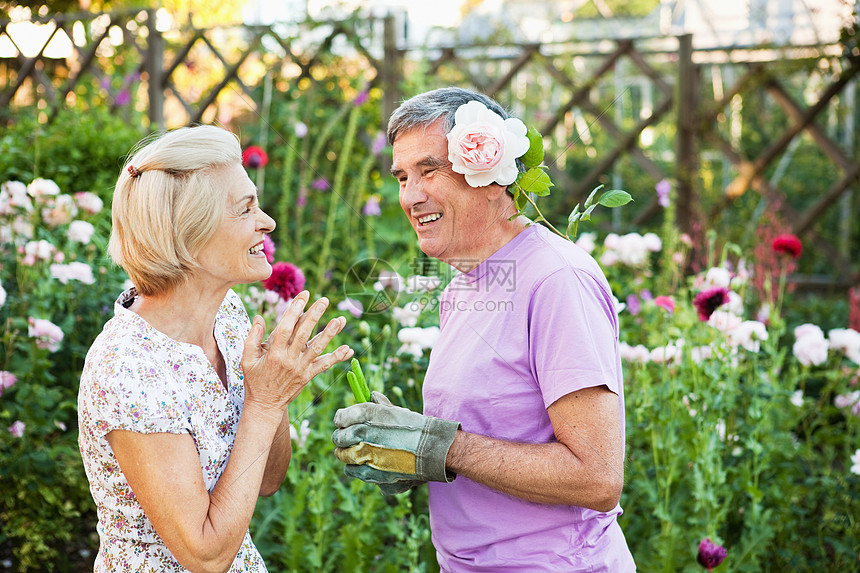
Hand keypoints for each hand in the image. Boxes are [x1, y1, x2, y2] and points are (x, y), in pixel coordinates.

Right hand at [242, 291, 352, 415]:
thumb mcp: (247, 360)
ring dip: (330, 334)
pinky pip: (323, 365)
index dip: (295, 311)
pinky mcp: (308, 376)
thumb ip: (252, 339)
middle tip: (324, 301)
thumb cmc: (255, 380)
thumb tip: (259, 318)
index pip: (285, 328)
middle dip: (314, 316)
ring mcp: (300, 368)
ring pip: (317, 348)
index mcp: (273, 353)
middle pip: (303, 334)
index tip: (303, 296)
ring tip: (340, 320)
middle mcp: (288, 359)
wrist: (265, 406)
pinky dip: (336, 357)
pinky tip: (348, 349)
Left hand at [332, 391, 459, 486]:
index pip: (340, 418)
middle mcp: (363, 435)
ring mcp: (367, 457)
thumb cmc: (415, 427)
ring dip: (348, 456)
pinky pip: (355, 473)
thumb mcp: (396, 410)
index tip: (343, 423)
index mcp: (366, 415)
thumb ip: (379, 404)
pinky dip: (360, 470)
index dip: (341, 420)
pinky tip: (369, 466)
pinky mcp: (373, 475)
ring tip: (358, 454)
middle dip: (341, 439)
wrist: (432, 449)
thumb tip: (370, 395)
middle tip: (347, 439)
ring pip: (344, 459)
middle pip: (338, 439)